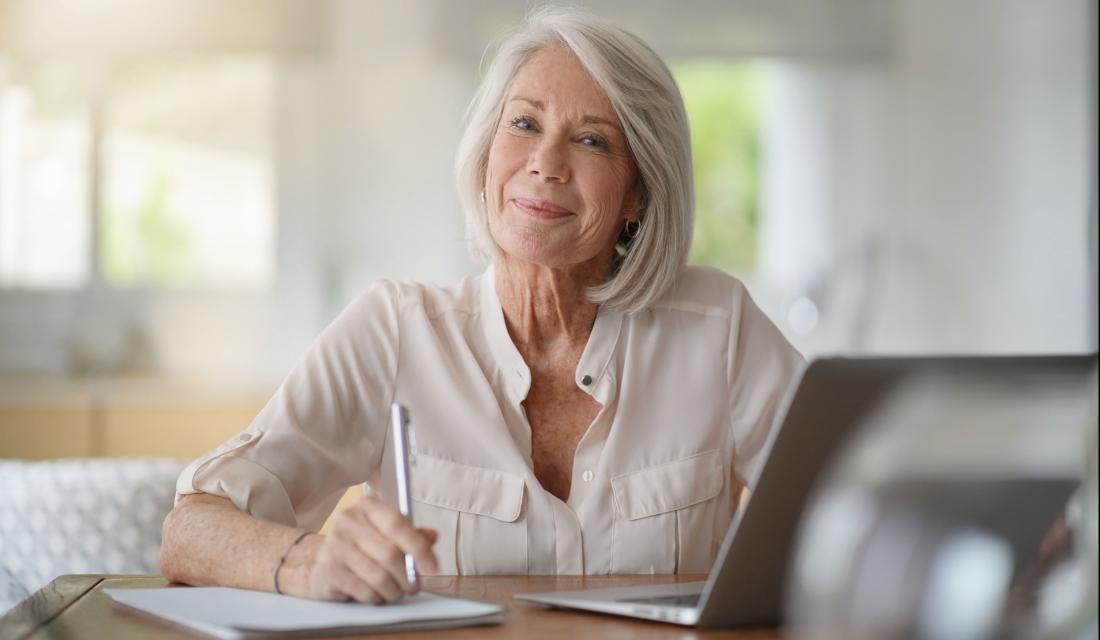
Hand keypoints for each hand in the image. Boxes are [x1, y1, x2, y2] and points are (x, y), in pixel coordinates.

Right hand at [295, 493, 438, 603]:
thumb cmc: (358, 546)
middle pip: (390, 554)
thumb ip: (410, 534)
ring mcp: (335, 545)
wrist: (317, 562)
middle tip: (414, 586)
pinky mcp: (328, 570)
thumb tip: (432, 536)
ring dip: (394, 590)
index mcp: (367, 506)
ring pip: (379, 576)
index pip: (397, 525)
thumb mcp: (385, 533)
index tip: (433, 567)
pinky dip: (377, 597)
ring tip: (397, 592)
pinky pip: (364, 591)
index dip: (419, 547)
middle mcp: (348, 521)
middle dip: (408, 576)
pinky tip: (377, 595)